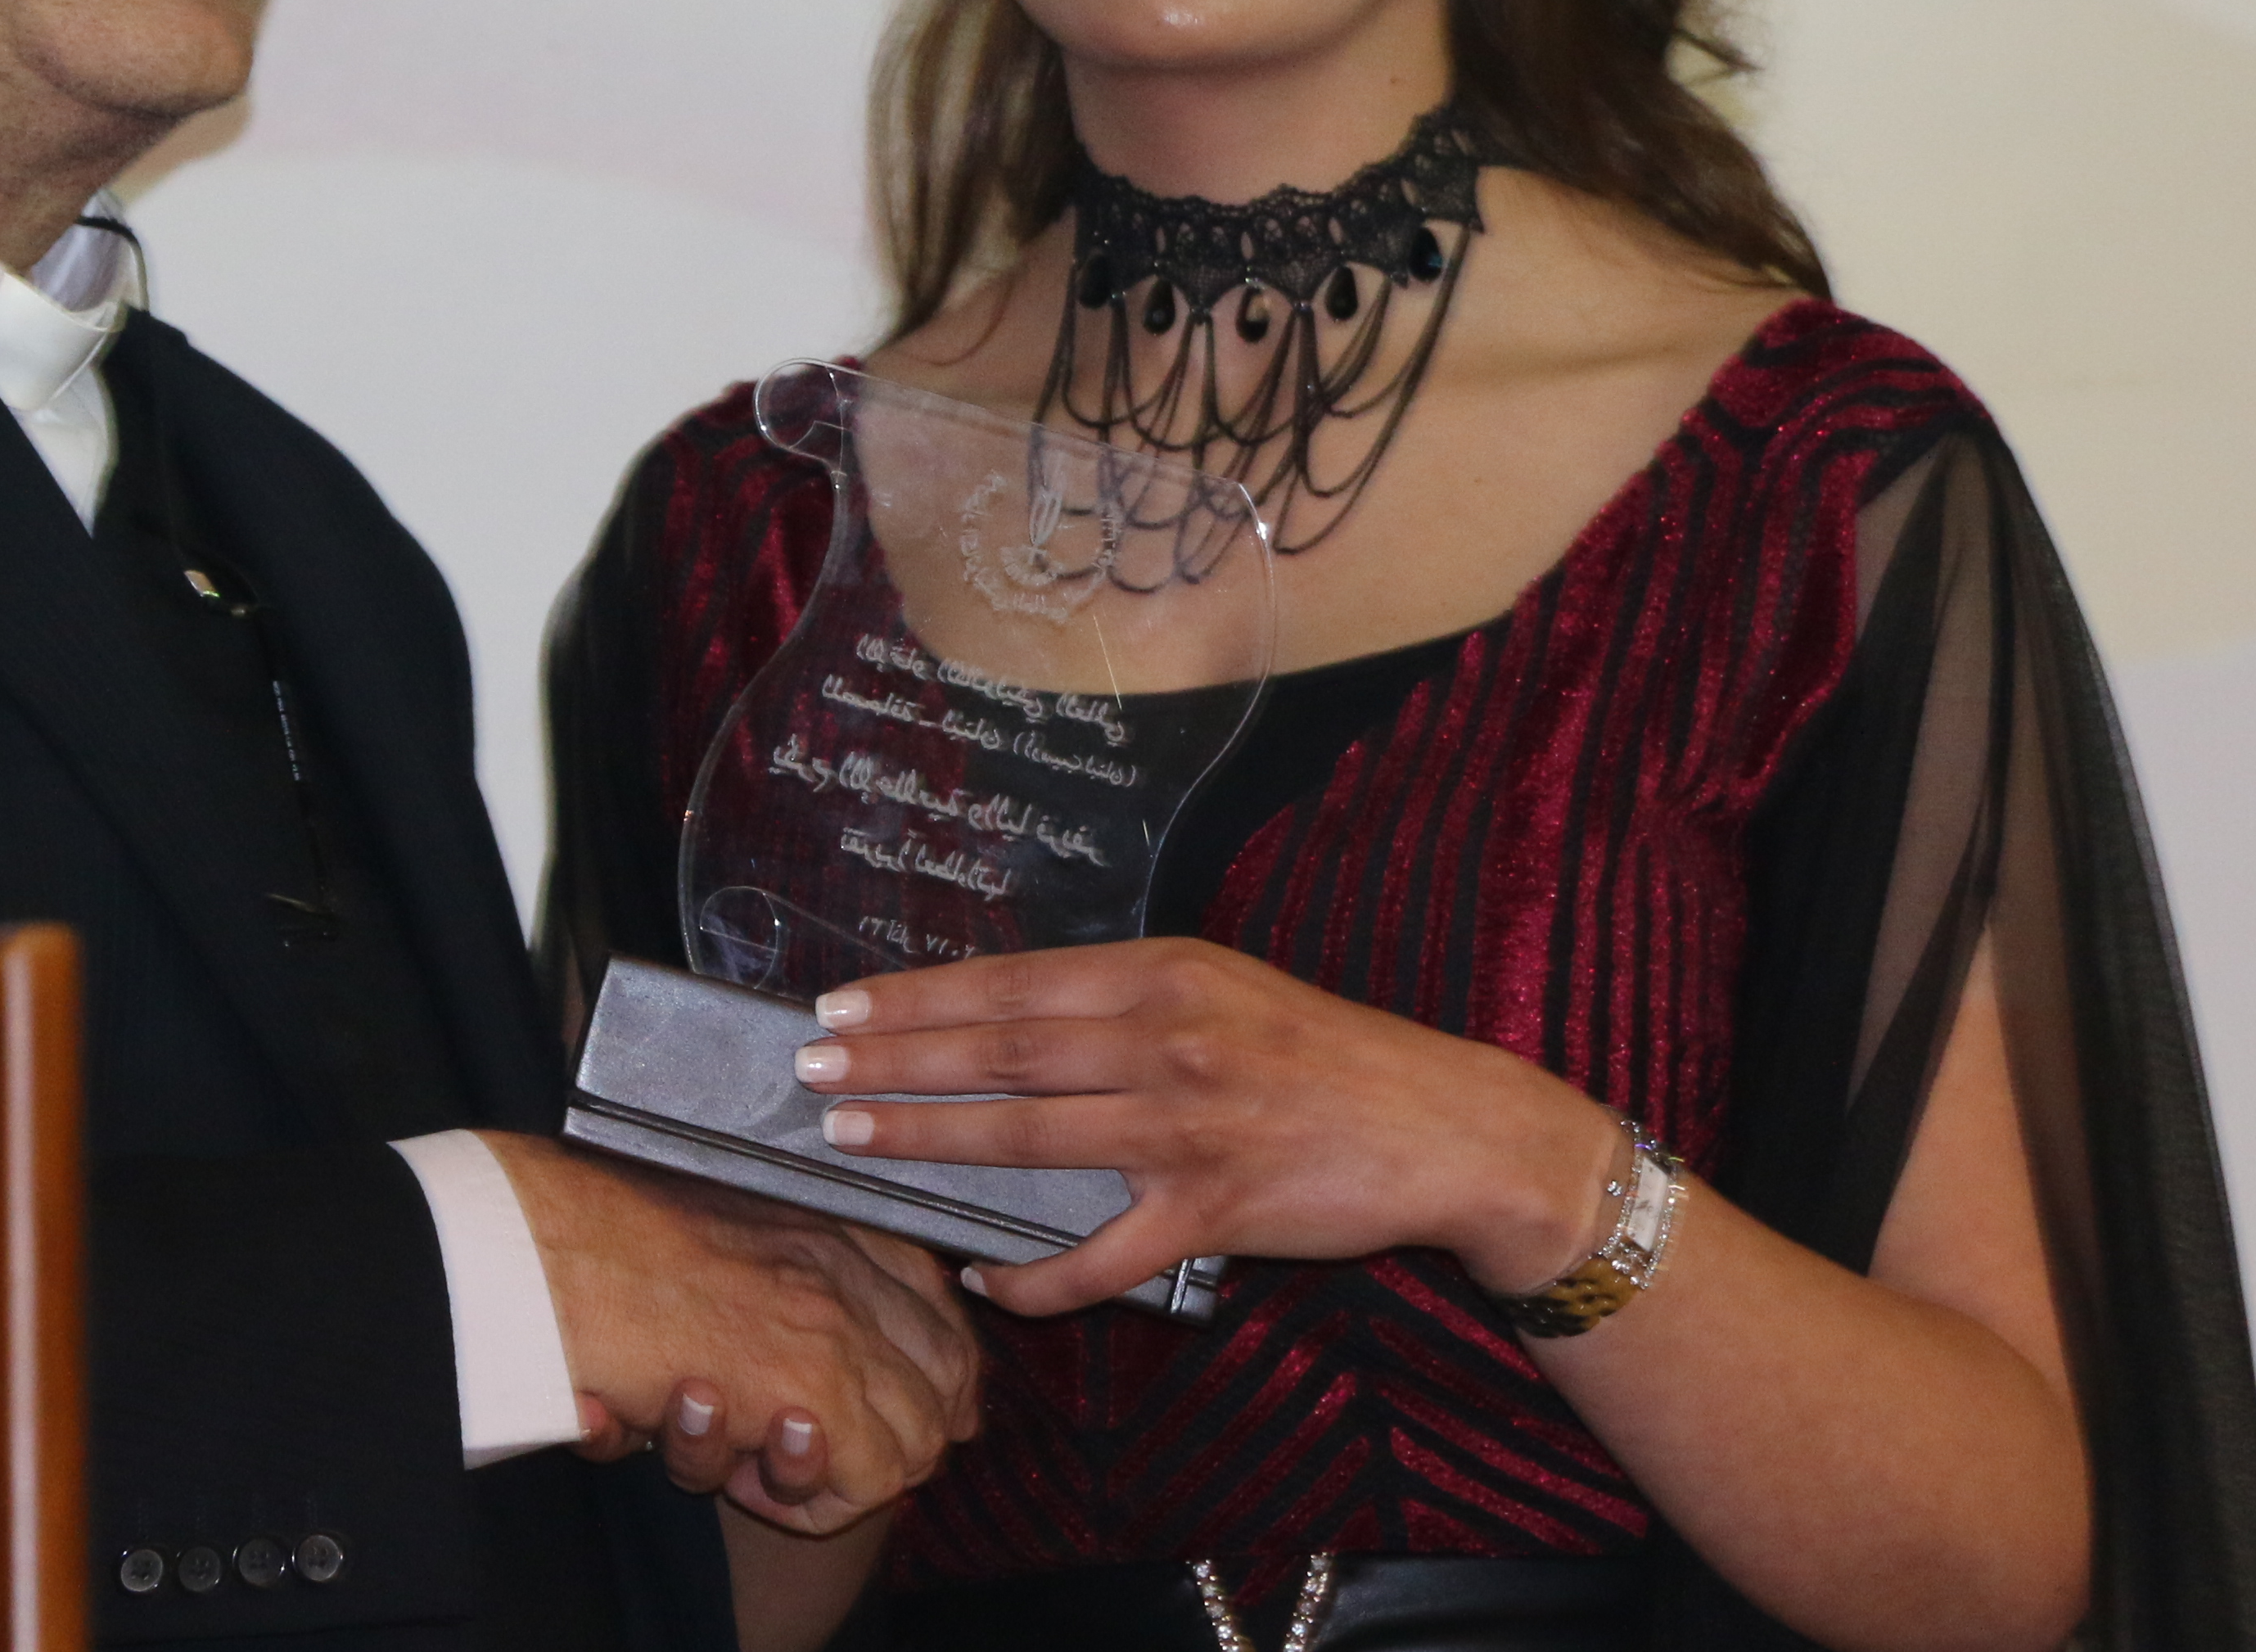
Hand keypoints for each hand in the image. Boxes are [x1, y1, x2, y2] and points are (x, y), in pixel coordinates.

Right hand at [484, 1136, 979, 1531]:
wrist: (538, 1247)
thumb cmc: (595, 1245)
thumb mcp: (712, 1244)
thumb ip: (768, 1283)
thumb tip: (816, 1375)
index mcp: (830, 1219)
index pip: (942, 1311)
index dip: (929, 1379)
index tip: (880, 1417)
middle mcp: (849, 1264)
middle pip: (952, 1377)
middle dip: (898, 1439)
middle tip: (803, 1456)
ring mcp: (835, 1324)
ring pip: (919, 1436)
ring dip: (846, 1472)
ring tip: (754, 1463)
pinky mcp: (808, 1386)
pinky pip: (868, 1480)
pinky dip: (809, 1500)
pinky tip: (739, 1474)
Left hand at [789, 938, 1621, 1317]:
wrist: (1447, 1128)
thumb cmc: (1328, 1057)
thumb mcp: (1226, 992)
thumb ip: (1127, 1003)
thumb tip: (1011, 1017)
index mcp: (1164, 974)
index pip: (1011, 983)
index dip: (916, 998)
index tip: (837, 1006)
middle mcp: (1168, 1040)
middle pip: (1002, 1051)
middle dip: (894, 1061)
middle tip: (808, 1071)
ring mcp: (1189, 1129)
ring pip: (1029, 1138)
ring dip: (930, 1142)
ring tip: (850, 1142)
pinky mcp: (1215, 1214)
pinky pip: (1102, 1256)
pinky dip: (1038, 1276)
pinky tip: (985, 1280)